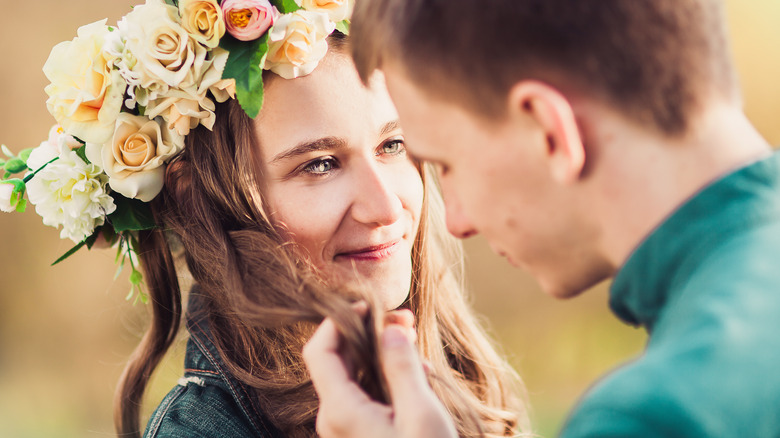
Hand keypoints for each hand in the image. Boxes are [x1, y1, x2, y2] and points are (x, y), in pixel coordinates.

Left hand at [303, 310, 457, 437]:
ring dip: (382, 356)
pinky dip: (386, 378)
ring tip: (416, 349)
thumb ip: (402, 368)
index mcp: (339, 410)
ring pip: (355, 376)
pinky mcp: (360, 435)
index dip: (338, 321)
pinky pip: (366, 396)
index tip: (372, 306)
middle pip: (338, 360)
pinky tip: (416, 377)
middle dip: (369, 334)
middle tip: (405, 321)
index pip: (318, 350)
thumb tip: (390, 330)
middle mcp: (334, 418)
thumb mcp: (421, 414)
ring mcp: (345, 429)